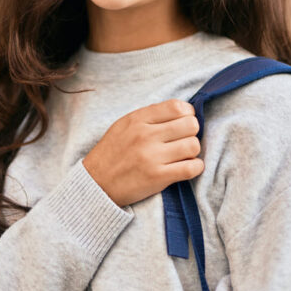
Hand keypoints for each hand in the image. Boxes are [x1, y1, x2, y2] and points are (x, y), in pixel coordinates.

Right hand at [82, 99, 203, 206]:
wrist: (95, 183)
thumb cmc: (112, 152)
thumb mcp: (124, 125)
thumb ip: (150, 116)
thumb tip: (181, 111)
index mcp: (138, 119)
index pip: (177, 107)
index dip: (188, 113)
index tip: (184, 121)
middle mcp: (146, 135)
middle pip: (191, 125)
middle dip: (192, 132)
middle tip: (184, 139)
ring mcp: (152, 157)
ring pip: (193, 146)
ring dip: (193, 151)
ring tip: (184, 155)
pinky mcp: (158, 178)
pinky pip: (191, 169)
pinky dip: (195, 168)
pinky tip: (187, 167)